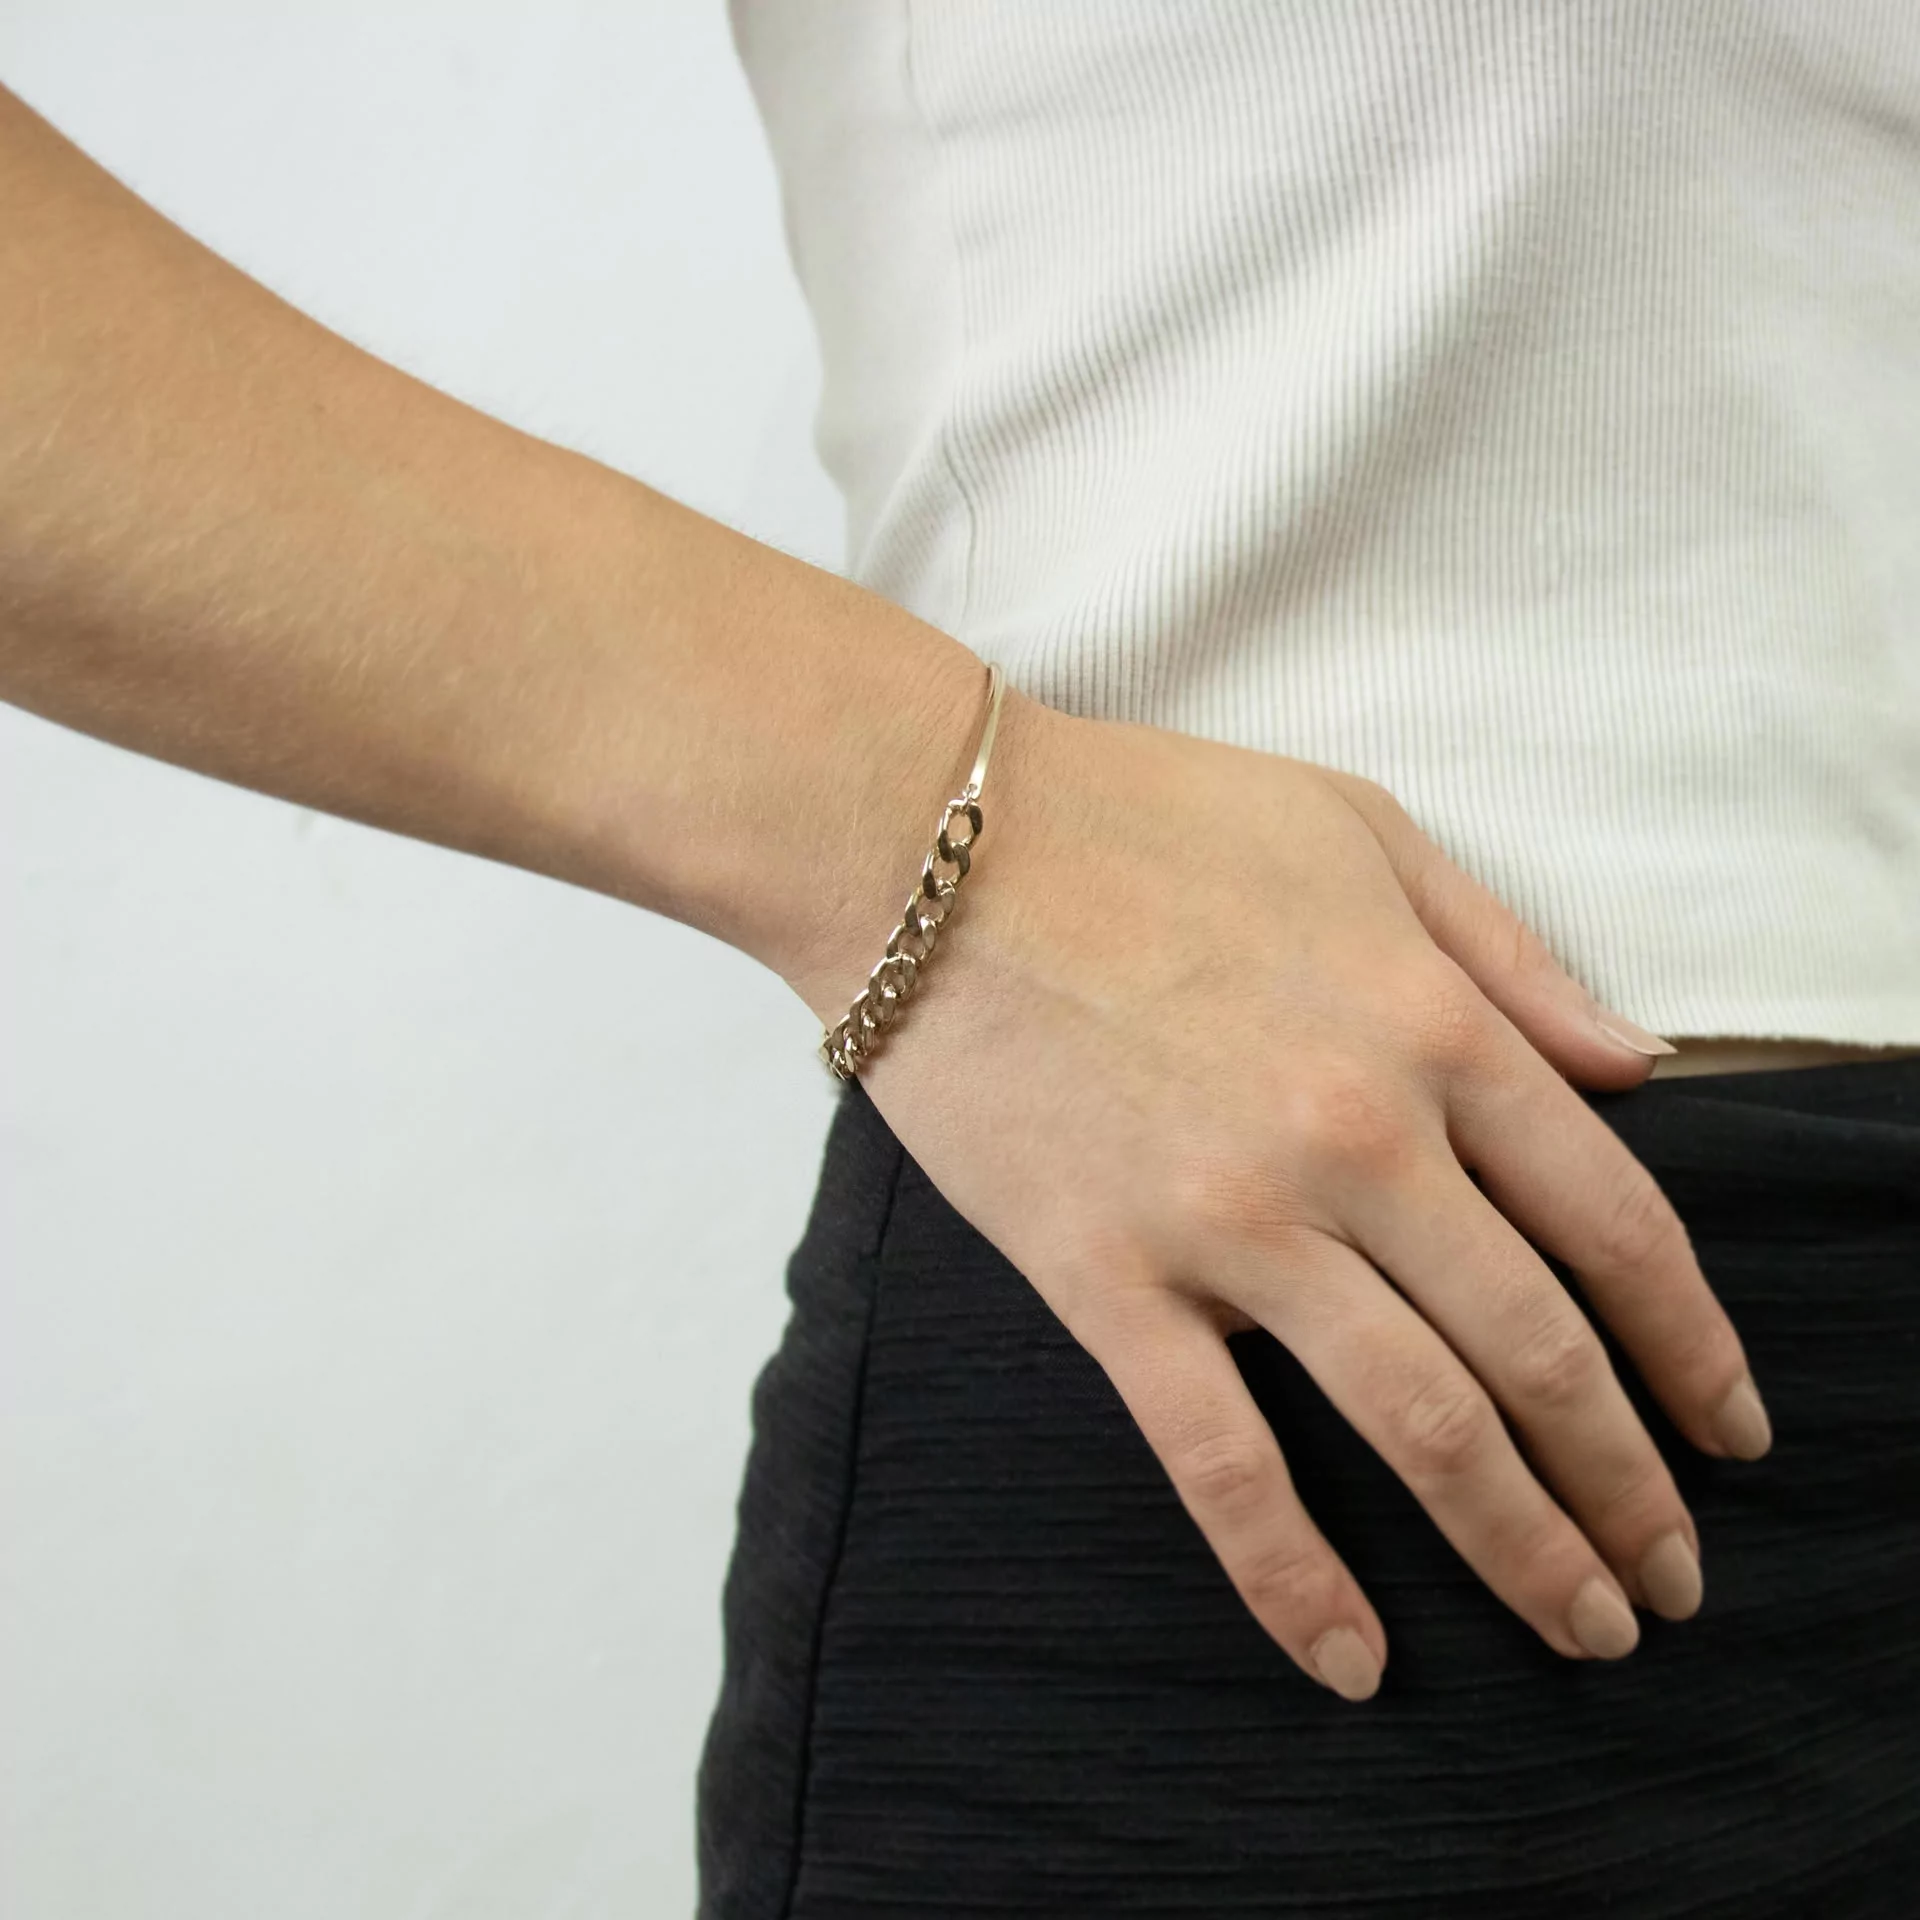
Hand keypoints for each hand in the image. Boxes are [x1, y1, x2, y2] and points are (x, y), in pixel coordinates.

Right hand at [791, 690, 1768, 1700]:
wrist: (926, 844)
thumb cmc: (1144, 819)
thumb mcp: (1363, 835)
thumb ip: (1509, 956)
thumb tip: (1640, 1070)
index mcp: (1431, 1025)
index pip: (1616, 1224)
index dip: (1693, 1346)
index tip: (1730, 1430)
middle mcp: (1359, 1139)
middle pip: (1539, 1352)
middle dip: (1628, 1487)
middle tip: (1673, 1580)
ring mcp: (1231, 1220)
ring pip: (1418, 1424)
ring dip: (1522, 1546)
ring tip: (1587, 1627)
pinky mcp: (1107, 1279)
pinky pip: (1219, 1460)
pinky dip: (1294, 1578)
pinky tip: (1352, 1660)